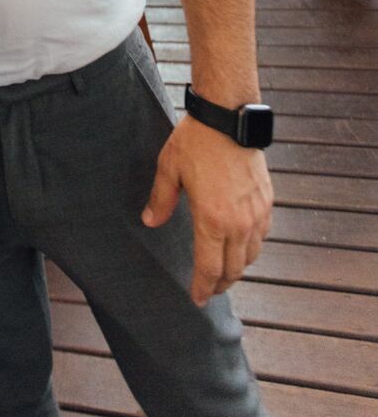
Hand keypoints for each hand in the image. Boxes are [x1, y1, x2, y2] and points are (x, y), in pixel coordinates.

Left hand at [143, 115, 272, 304]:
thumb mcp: (169, 168)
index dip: (202, 288)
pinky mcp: (267, 201)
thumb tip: (150, 221)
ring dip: (237, 269)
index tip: (197, 299)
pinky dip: (251, 248)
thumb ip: (160, 199)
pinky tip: (241, 245)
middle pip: (233, 270)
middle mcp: (238, 223)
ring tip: (224, 272)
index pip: (209, 268)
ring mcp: (256, 213)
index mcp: (211, 219)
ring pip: (250, 256)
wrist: (229, 117)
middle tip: (209, 291)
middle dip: (220, 284)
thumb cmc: (197, 141)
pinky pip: (262, 236)